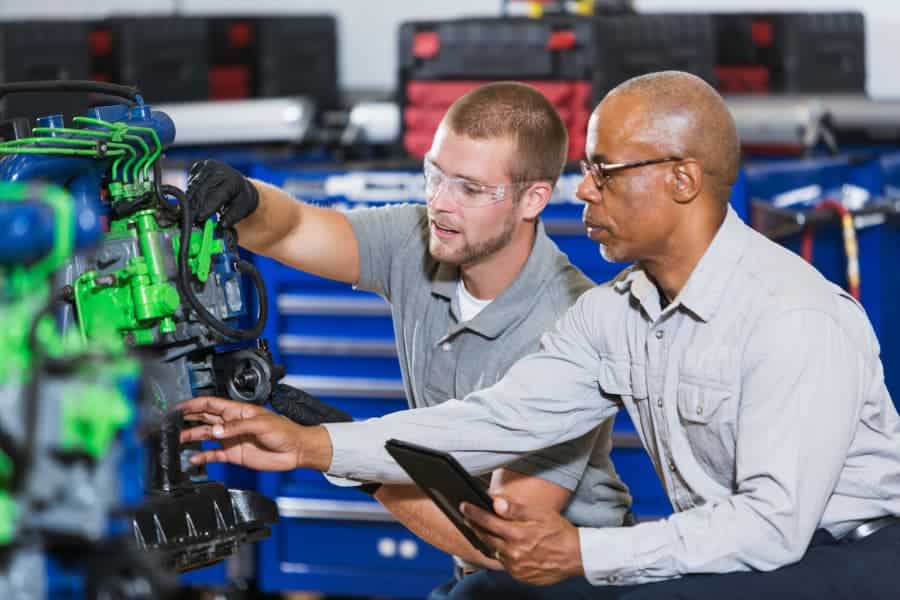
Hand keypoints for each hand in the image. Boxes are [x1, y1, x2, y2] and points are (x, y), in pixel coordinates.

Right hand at [178, 396, 304, 470]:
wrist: (295, 450)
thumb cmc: (284, 431)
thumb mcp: (261, 424)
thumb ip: (236, 427)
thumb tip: (215, 431)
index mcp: (237, 411)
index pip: (211, 404)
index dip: (194, 404)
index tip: (179, 407)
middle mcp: (231, 424)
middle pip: (204, 418)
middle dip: (188, 419)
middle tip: (171, 423)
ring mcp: (231, 439)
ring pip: (206, 436)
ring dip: (192, 437)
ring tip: (178, 440)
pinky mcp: (233, 454)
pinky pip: (214, 455)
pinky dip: (203, 457)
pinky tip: (193, 459)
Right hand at [185, 159, 258, 226]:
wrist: (238, 184)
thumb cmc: (240, 198)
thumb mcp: (242, 209)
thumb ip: (231, 217)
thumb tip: (221, 225)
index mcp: (233, 180)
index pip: (217, 195)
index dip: (207, 207)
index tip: (199, 218)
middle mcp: (220, 169)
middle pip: (202, 190)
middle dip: (195, 206)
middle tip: (190, 219)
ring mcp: (208, 165)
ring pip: (193, 186)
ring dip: (189, 200)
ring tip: (188, 213)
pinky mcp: (199, 166)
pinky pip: (190, 181)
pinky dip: (190, 192)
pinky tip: (193, 200)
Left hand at [461, 496, 584, 585]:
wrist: (577, 556)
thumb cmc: (560, 531)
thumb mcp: (540, 514)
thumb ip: (516, 509)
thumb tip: (496, 503)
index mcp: (517, 535)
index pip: (487, 522)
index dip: (473, 513)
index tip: (463, 506)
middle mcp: (513, 553)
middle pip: (486, 538)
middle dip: (476, 527)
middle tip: (470, 518)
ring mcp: (516, 567)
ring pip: (495, 552)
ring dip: (491, 541)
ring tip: (491, 532)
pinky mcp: (520, 576)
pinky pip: (505, 564)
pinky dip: (503, 554)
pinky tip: (509, 547)